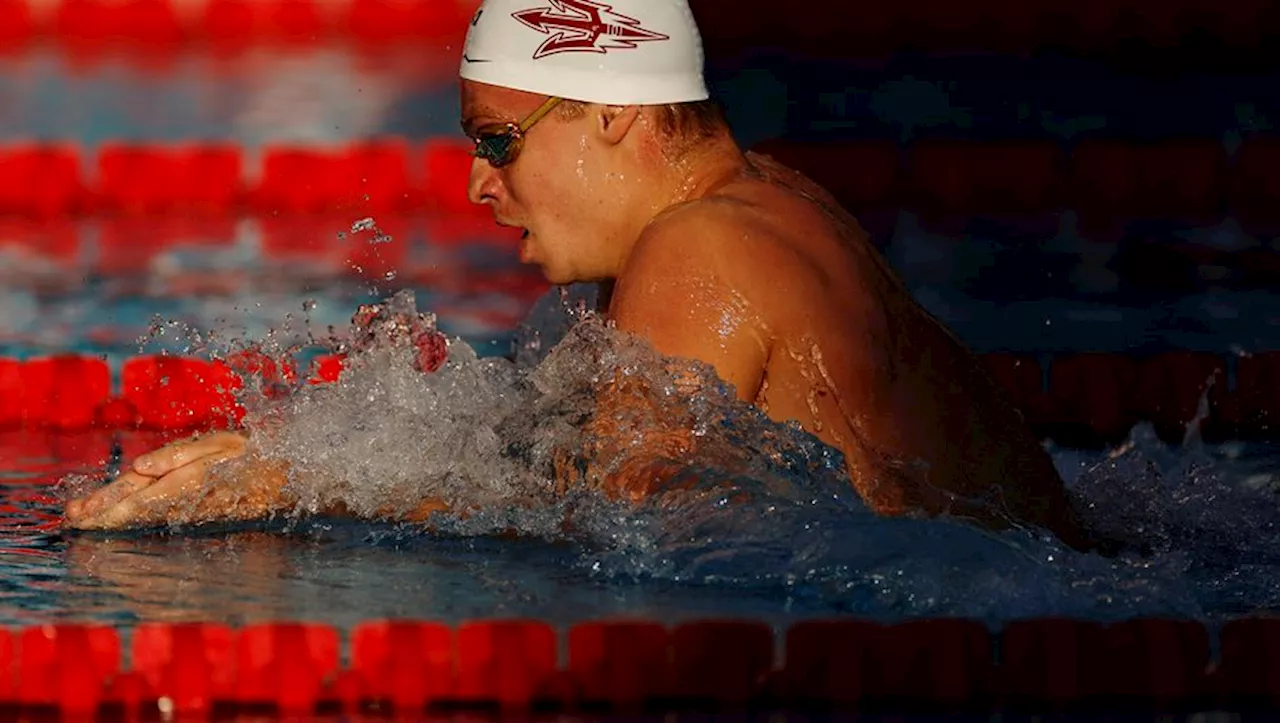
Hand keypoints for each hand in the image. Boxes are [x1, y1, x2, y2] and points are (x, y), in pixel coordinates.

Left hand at [63, 431, 289, 530]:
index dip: (104, 505)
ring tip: (87, 518)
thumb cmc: (250, 454)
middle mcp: (182, 500)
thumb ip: (179, 455)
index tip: (79, 513)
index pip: (134, 496)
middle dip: (102, 514)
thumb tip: (141, 465)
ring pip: (144, 515)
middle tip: (72, 520)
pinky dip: (137, 520)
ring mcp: (188, 510)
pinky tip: (123, 519)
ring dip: (114, 518)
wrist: (284, 478)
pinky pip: (159, 517)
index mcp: (183, 481)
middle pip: (133, 509)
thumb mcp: (219, 444)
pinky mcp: (195, 514)